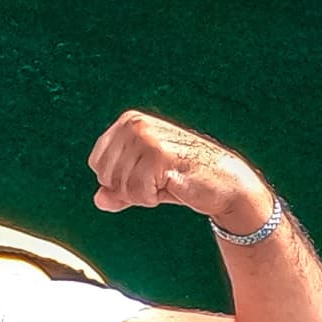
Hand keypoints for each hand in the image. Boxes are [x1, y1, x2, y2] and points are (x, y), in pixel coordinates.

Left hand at [87, 110, 273, 235]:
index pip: (97, 163)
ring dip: (142, 194)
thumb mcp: (143, 182)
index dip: (117, 179)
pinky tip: (171, 186)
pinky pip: (137, 192)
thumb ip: (117, 190)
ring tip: (166, 182)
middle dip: (128, 188)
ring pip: (120, 186)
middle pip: (106, 175)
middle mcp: (135, 124)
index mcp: (128, 122)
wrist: (225, 181)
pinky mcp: (159, 156)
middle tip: (158, 180)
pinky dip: (151, 198)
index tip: (145, 175)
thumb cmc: (182, 178)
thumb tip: (98, 200)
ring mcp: (147, 138)